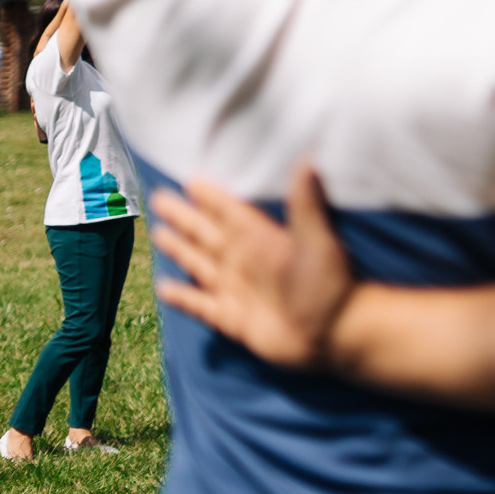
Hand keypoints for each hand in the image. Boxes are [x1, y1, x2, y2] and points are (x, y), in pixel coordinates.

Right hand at [152, 165, 355, 369]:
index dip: (211, 198)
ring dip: (181, 249)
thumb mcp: (317, 240)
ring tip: (158, 233)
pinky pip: (201, 306)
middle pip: (207, 234)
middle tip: (159, 197)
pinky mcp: (234, 319)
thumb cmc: (332, 284)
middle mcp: (247, 261)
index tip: (191, 180)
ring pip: (201, 264)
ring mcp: (239, 290)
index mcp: (263, 240)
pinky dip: (183, 298)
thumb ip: (306, 203)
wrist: (336, 333)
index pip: (230, 212)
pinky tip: (164, 288)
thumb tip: (307, 161)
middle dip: (185, 217)